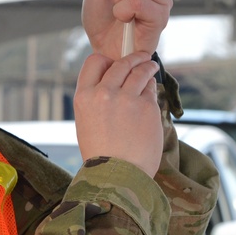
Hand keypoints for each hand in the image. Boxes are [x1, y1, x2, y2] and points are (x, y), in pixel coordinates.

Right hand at [74, 51, 161, 176]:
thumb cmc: (101, 154)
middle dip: (133, 58)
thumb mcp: (86, 122)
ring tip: (151, 67)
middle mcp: (103, 94)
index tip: (114, 63)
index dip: (106, 61)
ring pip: (139, 71)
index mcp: (83, 97)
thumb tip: (114, 85)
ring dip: (147, 67)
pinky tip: (151, 90)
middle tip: (142, 58)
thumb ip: (96, 101)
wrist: (116, 176)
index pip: (94, 62)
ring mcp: (126, 99)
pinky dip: (151, 88)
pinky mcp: (146, 107)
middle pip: (120, 64)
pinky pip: (150, 90)